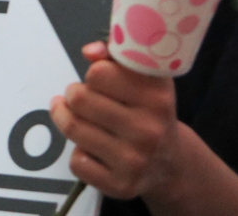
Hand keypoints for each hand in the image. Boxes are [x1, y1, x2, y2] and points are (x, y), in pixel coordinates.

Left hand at [50, 42, 180, 200]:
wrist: (171, 165)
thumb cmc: (147, 111)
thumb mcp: (141, 79)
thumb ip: (115, 56)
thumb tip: (90, 52)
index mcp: (157, 96)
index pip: (98, 72)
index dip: (94, 74)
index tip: (99, 80)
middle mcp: (150, 129)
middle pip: (79, 99)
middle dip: (74, 95)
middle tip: (81, 98)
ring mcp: (136, 160)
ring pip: (73, 128)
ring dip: (66, 119)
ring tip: (74, 116)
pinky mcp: (121, 185)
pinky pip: (77, 162)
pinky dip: (78, 153)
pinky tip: (92, 149)